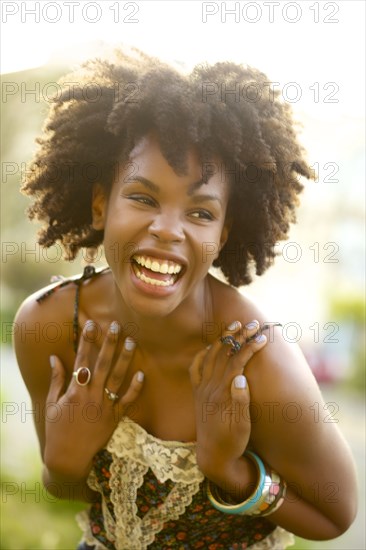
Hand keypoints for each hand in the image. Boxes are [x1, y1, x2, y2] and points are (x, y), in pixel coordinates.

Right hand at [44, 320, 143, 479]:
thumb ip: (57, 380)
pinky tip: (142, 374)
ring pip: (117, 378)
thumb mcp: (53, 404)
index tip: (90, 325)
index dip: (86, 342)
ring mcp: (104, 407)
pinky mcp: (114, 418)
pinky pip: (127, 401)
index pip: (82, 360)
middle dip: (109, 343)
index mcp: (75, 391)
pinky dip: (135, 388)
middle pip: (102, 364)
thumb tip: (54, 357)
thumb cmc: (57, 430)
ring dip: (125, 359)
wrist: (69, 459)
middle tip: (116, 325)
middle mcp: (91, 396)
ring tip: (131, 341)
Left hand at [189, 320, 265, 479]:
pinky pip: (196, 368)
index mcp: (222, 393)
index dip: (249, 347)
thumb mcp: (241, 425)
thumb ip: (240, 401)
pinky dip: (202, 354)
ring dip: (222, 340)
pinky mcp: (197, 393)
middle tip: (252, 324)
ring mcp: (201, 388)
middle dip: (239, 336)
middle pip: (224, 354)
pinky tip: (209, 347)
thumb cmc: (232, 441)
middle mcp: (209, 387)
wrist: (212, 455)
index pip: (236, 362)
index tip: (263, 337)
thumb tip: (242, 377)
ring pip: (210, 356)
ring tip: (234, 326)